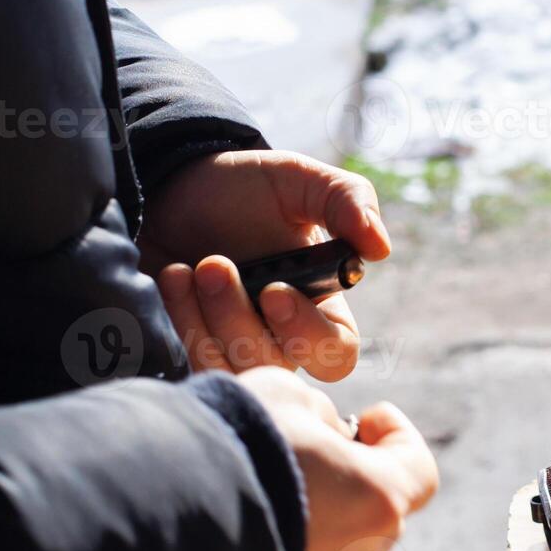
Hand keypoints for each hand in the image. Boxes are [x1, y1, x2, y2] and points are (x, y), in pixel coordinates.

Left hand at [142, 150, 390, 381]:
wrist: (173, 191)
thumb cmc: (246, 189)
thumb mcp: (299, 180)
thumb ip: (346, 200)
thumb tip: (380, 248)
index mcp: (320, 308)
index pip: (337, 353)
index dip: (309, 335)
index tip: (274, 290)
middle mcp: (280, 340)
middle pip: (274, 366)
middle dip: (238, 319)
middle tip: (212, 264)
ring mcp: (232, 351)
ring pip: (229, 370)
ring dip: (203, 321)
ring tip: (185, 269)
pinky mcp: (189, 352)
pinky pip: (189, 365)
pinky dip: (177, 323)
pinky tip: (170, 278)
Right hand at [235, 367, 438, 550]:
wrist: (157, 519)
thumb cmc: (234, 446)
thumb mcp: (285, 395)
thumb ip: (320, 415)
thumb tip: (322, 435)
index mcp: (379, 501)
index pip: (420, 470)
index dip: (396, 435)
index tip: (362, 418)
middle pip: (374, 508)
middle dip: (348, 474)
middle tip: (301, 446)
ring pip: (334, 546)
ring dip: (314, 514)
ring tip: (261, 484)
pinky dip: (280, 546)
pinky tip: (238, 519)